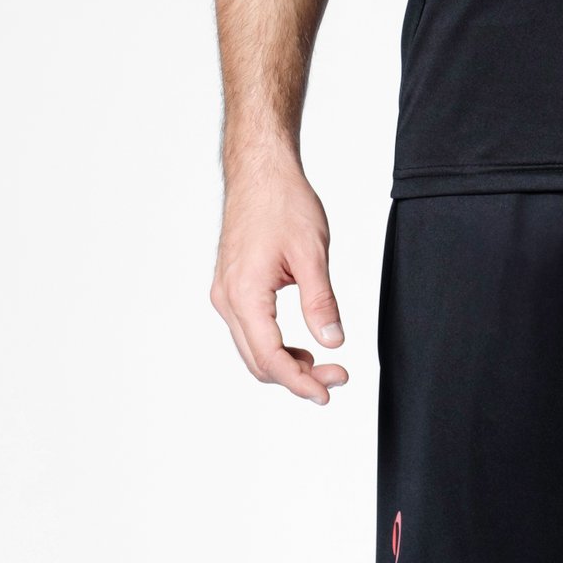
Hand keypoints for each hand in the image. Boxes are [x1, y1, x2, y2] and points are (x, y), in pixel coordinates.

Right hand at [209, 158, 348, 403]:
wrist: (260, 171)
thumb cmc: (283, 202)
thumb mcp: (312, 253)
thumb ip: (321, 302)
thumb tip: (333, 343)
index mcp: (244, 294)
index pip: (270, 357)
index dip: (299, 382)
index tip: (327, 392)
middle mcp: (227, 299)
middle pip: (258, 361)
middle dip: (297, 377)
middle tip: (338, 376)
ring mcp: (225, 294)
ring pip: (252, 349)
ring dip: (286, 363)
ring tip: (324, 364)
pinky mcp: (231, 287)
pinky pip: (250, 330)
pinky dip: (275, 345)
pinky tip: (302, 344)